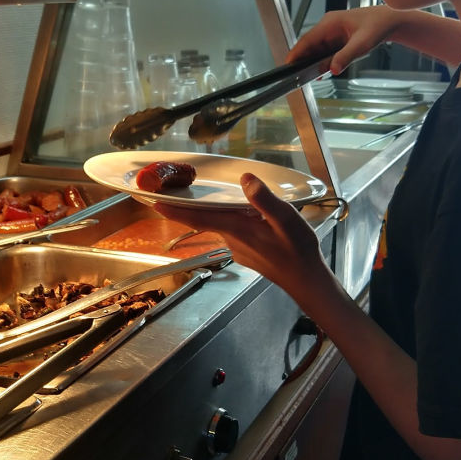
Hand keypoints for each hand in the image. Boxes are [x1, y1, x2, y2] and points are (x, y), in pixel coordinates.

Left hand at [154, 173, 335, 311]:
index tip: (154, 204)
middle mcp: (232, 239)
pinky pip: (230, 231)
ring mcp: (237, 248)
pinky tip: (239, 212)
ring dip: (209, 212)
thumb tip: (245, 179)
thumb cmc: (298, 250)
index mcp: (237, 229)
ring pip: (218, 225)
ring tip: (202, 194)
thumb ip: (264, 200)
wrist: (306, 280)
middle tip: (171, 190)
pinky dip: (226, 220)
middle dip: (187, 206)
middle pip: (204, 219)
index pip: (199, 218)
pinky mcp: (245, 252)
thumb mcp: (287, 219)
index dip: (176, 211)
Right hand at [287, 5, 401, 75]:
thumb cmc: (377, 26)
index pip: (308, 38)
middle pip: (309, 45)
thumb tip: (332, 69)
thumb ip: (346, 57)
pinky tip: (323, 71)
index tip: (288, 64)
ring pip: (316, 49)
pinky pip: (324, 51)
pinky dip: (322, 61)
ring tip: (310, 75)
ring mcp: (331, 32)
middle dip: (303, 60)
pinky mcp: (336, 39)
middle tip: (297, 75)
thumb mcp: (362, 44)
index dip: (296, 52)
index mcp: (330, 22)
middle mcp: (328, 26)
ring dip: (314, 62)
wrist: (389, 21)